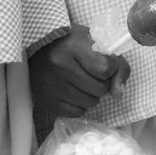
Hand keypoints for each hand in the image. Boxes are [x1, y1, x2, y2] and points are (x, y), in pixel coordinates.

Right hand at [27, 26, 130, 140]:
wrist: (37, 49)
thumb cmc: (70, 43)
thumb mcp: (95, 43)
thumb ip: (116, 65)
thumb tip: (118, 94)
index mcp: (75, 47)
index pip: (106, 69)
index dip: (111, 68)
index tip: (103, 63)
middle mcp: (62, 67)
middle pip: (100, 89)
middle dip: (101, 83)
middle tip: (91, 74)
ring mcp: (54, 87)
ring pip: (90, 103)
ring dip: (91, 95)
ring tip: (81, 83)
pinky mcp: (49, 102)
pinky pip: (77, 112)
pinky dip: (79, 104)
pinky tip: (72, 92)